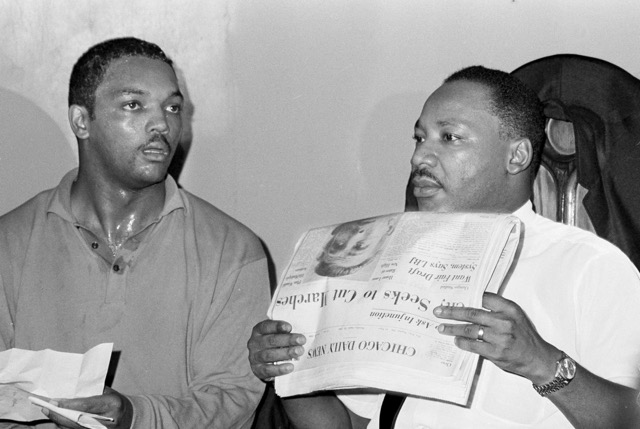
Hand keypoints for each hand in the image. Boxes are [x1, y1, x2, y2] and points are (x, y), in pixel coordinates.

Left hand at [42, 387, 132, 428]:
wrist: (128, 417)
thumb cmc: (115, 401)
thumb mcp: (107, 392)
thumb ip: (90, 392)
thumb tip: (68, 391)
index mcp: (112, 403)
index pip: (86, 405)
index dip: (68, 405)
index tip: (54, 402)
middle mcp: (107, 420)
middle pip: (77, 419)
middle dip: (59, 414)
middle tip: (46, 408)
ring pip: (74, 428)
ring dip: (60, 421)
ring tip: (49, 412)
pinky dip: (65, 426)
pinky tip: (59, 419)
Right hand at [247, 319, 305, 381]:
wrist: (263, 361)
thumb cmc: (274, 344)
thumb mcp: (276, 335)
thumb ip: (285, 333)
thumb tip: (299, 335)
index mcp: (259, 330)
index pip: (266, 326)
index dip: (277, 326)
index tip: (289, 327)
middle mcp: (254, 343)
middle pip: (271, 340)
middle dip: (287, 340)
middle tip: (301, 340)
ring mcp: (255, 357)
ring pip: (270, 355)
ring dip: (286, 353)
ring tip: (299, 352)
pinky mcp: (257, 370)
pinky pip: (268, 370)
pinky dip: (280, 369)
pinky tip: (290, 367)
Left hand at [433, 292, 559, 383]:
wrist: (537, 359)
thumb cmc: (524, 336)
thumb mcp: (516, 316)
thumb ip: (498, 308)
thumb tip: (472, 302)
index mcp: (510, 309)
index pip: (485, 297)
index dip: (467, 295)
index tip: (452, 295)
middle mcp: (504, 321)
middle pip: (472, 313)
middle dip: (452, 311)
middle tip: (438, 311)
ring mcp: (500, 338)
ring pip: (469, 329)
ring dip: (452, 328)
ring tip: (441, 327)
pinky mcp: (495, 352)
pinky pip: (473, 345)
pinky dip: (462, 342)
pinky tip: (455, 339)